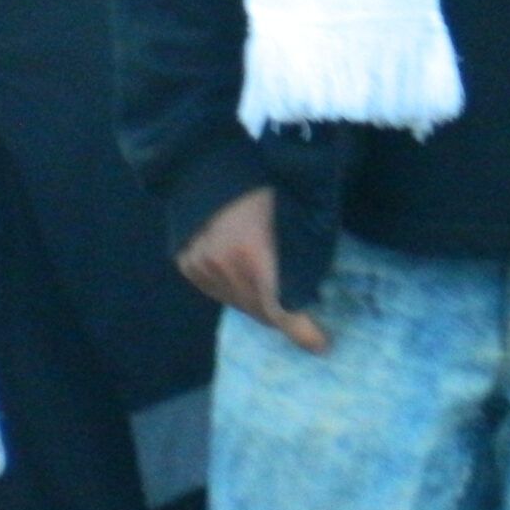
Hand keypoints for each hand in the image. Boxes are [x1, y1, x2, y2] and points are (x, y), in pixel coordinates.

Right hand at [177, 187, 328, 353]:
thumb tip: (309, 285)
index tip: (321, 344)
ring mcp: (202, 270)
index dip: (302, 331)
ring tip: (274, 296)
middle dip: (284, 317)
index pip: (281, 307)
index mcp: (253, 253)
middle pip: (260, 312)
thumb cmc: (256, 181)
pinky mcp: (188, 268)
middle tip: (302, 315)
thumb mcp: (286, 213)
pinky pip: (219, 292)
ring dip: (259, 305)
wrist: (201, 165)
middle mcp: (224, 268)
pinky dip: (236, 291)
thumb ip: (295, 251)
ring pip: (239, 305)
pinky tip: (245, 278)